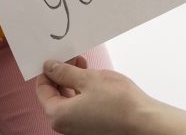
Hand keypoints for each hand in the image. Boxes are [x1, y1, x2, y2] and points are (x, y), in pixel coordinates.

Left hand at [36, 58, 153, 133]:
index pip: (42, 89)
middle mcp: (65, 126)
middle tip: (74, 58)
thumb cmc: (117, 102)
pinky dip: (82, 92)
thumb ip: (64, 73)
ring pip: (68, 100)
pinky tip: (94, 81)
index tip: (57, 57)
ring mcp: (79, 128)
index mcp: (58, 115)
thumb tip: (49, 68)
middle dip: (62, 74)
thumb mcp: (87, 79)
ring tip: (86, 66)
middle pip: (54, 95)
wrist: (143, 122)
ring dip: (73, 81)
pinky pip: (80, 108)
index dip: (48, 70)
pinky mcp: (92, 127)